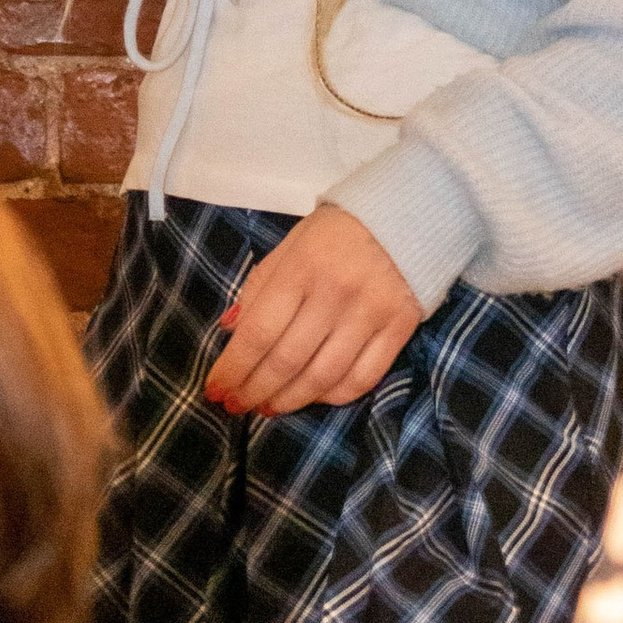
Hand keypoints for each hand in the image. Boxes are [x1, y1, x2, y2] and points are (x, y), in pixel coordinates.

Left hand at [205, 209, 420, 412]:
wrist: (406, 215)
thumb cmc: (335, 233)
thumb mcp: (289, 248)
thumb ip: (258, 289)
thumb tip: (230, 332)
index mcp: (302, 268)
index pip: (260, 332)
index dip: (234, 368)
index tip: (215, 390)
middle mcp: (336, 293)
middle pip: (288, 360)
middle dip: (255, 390)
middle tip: (236, 406)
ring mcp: (371, 313)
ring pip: (323, 376)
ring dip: (290, 400)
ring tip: (268, 407)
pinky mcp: (400, 327)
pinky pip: (363, 378)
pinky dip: (334, 396)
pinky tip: (313, 396)